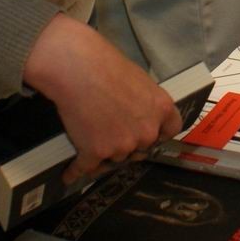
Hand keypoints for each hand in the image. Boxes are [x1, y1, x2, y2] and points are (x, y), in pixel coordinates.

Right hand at [23, 14, 183, 184]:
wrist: (78, 69)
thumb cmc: (107, 65)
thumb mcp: (138, 79)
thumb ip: (144, 102)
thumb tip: (138, 110)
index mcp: (162, 109)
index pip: (171, 130)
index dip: (159, 132)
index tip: (151, 133)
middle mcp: (146, 132)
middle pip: (141, 146)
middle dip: (129, 141)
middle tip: (112, 129)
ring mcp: (121, 145)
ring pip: (114, 156)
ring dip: (103, 151)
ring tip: (88, 138)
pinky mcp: (95, 153)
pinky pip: (85, 168)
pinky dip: (75, 171)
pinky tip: (69, 175)